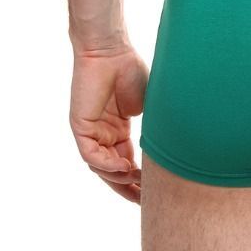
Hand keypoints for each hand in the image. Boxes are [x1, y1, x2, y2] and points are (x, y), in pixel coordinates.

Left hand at [69, 43, 148, 203]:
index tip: (154, 191)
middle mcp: (103, 134)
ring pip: (101, 167)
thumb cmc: (130, 69)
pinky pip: (91, 155)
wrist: (110, 49)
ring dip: (119, 177)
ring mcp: (91, 132)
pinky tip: (124, 166)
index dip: (138, 179)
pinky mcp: (80, 127)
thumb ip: (153, 128)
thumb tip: (170, 151)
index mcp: (118, 130)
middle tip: (144, 201)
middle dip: (127, 188)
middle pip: (112, 171)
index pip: (126, 162)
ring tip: (138, 180)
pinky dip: (107, 164)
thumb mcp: (148, 105)